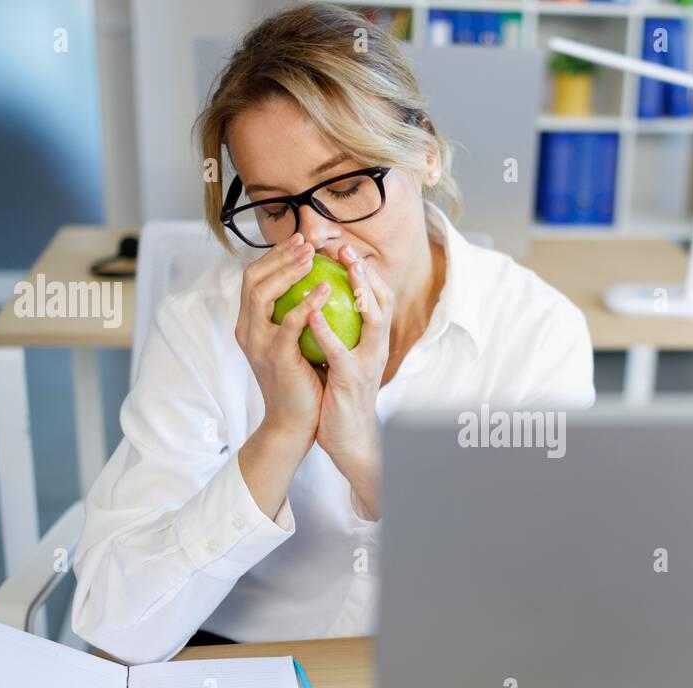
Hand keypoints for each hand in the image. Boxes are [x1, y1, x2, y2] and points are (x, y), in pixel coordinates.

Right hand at [234, 233, 327, 517]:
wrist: (295, 423)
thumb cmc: (302, 381)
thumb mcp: (296, 343)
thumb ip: (297, 316)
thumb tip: (317, 284)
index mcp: (250, 324)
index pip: (253, 279)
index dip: (274, 256)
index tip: (300, 241)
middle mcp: (247, 330)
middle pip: (252, 278)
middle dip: (278, 255)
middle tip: (307, 240)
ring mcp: (258, 344)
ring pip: (263, 294)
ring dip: (288, 270)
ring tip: (313, 257)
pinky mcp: (276, 358)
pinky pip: (290, 323)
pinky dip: (307, 303)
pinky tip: (326, 289)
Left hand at [304, 244, 394, 518]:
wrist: (346, 437)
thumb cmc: (338, 394)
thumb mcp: (341, 355)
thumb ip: (337, 328)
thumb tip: (320, 298)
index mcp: (372, 339)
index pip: (377, 296)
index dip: (365, 269)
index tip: (345, 245)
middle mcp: (377, 347)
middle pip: (382, 300)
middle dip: (367, 270)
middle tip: (346, 245)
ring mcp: (369, 363)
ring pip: (374, 320)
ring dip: (360, 291)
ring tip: (342, 268)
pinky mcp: (353, 381)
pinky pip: (341, 352)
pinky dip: (327, 332)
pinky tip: (310, 314)